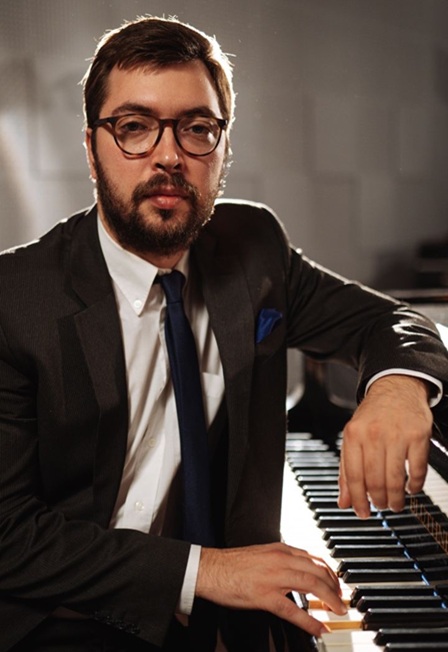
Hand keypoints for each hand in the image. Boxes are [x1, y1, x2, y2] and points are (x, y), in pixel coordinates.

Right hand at [195, 542, 346, 636]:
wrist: (210, 568)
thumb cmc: (233, 564)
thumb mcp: (262, 553)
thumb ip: (281, 559)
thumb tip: (299, 569)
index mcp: (280, 549)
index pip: (314, 558)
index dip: (330, 573)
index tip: (337, 584)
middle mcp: (281, 559)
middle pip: (318, 571)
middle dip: (335, 587)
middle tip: (342, 601)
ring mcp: (273, 577)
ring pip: (312, 586)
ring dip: (330, 600)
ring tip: (338, 612)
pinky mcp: (264, 596)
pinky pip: (293, 610)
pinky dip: (309, 621)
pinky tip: (319, 628)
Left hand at [338, 374, 432, 516]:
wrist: (396, 388)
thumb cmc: (372, 416)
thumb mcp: (353, 438)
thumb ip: (346, 471)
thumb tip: (344, 502)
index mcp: (353, 435)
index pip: (353, 476)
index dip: (358, 500)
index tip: (362, 513)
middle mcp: (373, 434)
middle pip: (375, 480)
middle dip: (379, 501)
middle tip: (382, 507)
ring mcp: (397, 434)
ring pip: (396, 478)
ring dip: (397, 498)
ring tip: (396, 504)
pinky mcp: (418, 435)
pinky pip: (418, 469)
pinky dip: (415, 485)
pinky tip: (412, 488)